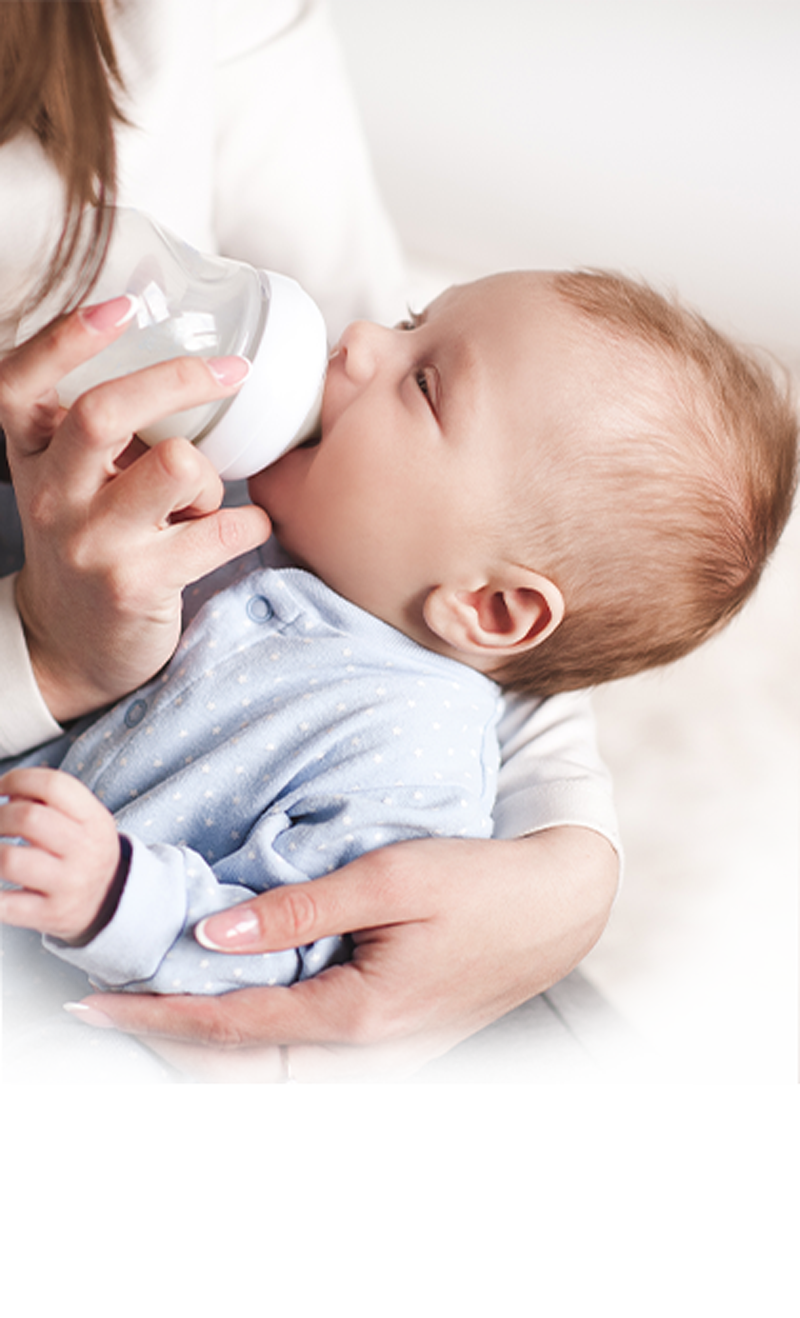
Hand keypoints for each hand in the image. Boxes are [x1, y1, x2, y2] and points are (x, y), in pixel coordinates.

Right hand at [0, 297, 271, 720]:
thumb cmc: (90, 542)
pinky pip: (221, 532)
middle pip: (102, 413)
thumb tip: (189, 363)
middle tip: (230, 372)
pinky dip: (249, 525)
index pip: (20, 384)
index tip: (122, 307)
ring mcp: (92, 543)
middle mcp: (53, 496)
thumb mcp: (71, 480)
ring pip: (176, 467)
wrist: (72, 644)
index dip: (65, 338)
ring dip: (212, 477)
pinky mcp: (137, 585)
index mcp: (33, 457)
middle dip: (177, 380)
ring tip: (207, 502)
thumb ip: (103, 430)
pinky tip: (242, 531)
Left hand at [0, 767, 120, 943]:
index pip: (52, 786)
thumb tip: (5, 794)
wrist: (108, 901)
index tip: (1, 788)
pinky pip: (5, 904)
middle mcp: (85, 851)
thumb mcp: (83, 820)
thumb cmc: (82, 851)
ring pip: (10, 860)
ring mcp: (68, 885)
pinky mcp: (50, 914)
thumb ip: (49, 801)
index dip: (16, 780)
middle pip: (28, 818)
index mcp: (94, 820)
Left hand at [73, 827, 617, 1082]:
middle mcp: (368, 1054)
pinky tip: (235, 1029)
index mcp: (361, 1011)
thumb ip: (300, 909)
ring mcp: (384, 1061)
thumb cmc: (477, 882)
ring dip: (207, 1058)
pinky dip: (254, 1060)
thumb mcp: (388, 877)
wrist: (555, 908)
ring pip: (272, 1083)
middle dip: (167, 1044)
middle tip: (107, 1010)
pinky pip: (307, 1076)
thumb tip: (215, 932)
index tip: (101, 999)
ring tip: (157, 1019)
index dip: (159, 1013)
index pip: (233, 1026)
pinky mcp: (395, 1052)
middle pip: (241, 1072)